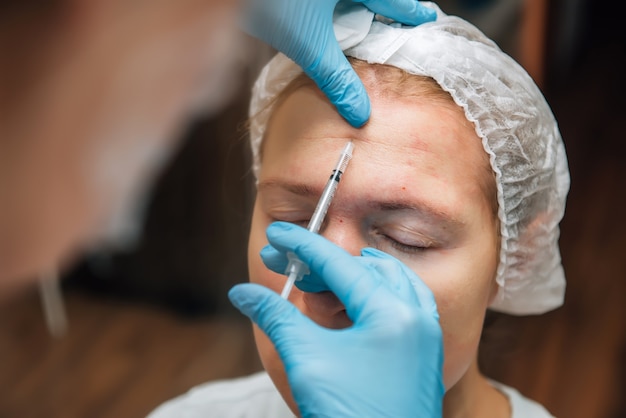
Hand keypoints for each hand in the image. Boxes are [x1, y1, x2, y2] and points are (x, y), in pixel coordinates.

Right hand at [229, 222, 443, 416]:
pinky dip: (370, 294)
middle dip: (319, 263)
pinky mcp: (422, 349)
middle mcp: (416, 316)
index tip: (277, 236)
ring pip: (385, 281)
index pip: (339, 264)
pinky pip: (399, 303)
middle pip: (362, 269)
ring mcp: (425, 333)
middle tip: (283, 263)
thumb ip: (276, 316)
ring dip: (347, 275)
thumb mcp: (306, 360)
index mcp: (392, 313)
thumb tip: (243, 294)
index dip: (302, 245)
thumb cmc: (348, 417)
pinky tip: (347, 299)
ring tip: (312, 279)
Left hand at [241, 0, 435, 126]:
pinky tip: (325, 20)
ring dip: (356, 9)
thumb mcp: (310, 45)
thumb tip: (360, 113)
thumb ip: (335, 79)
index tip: (424, 19)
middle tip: (399, 21)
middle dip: (385, 9)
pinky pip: (326, 3)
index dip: (411, 11)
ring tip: (365, 23)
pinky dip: (334, 9)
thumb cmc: (272, 2)